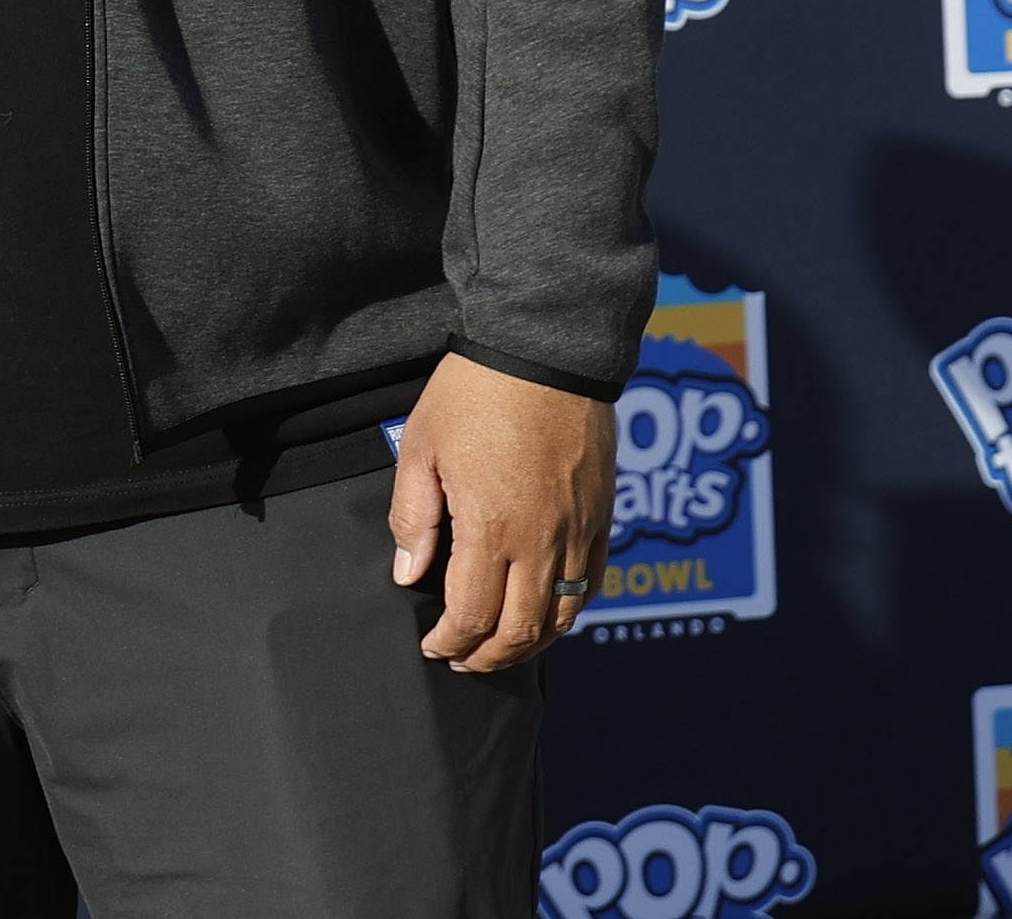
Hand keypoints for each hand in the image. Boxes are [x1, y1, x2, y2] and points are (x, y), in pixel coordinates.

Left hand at [388, 352, 614, 673]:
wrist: (547, 351)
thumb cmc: (474, 394)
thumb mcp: (422, 450)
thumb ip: (413, 518)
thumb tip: (409, 574)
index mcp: (492, 527)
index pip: (473, 614)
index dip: (451, 641)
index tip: (433, 647)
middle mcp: (543, 540)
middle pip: (522, 629)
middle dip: (489, 656)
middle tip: (462, 661)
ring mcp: (580, 530)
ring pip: (564, 615)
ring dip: (531, 644)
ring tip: (500, 650)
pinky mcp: (602, 516)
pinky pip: (593, 583)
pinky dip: (569, 612)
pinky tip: (546, 616)